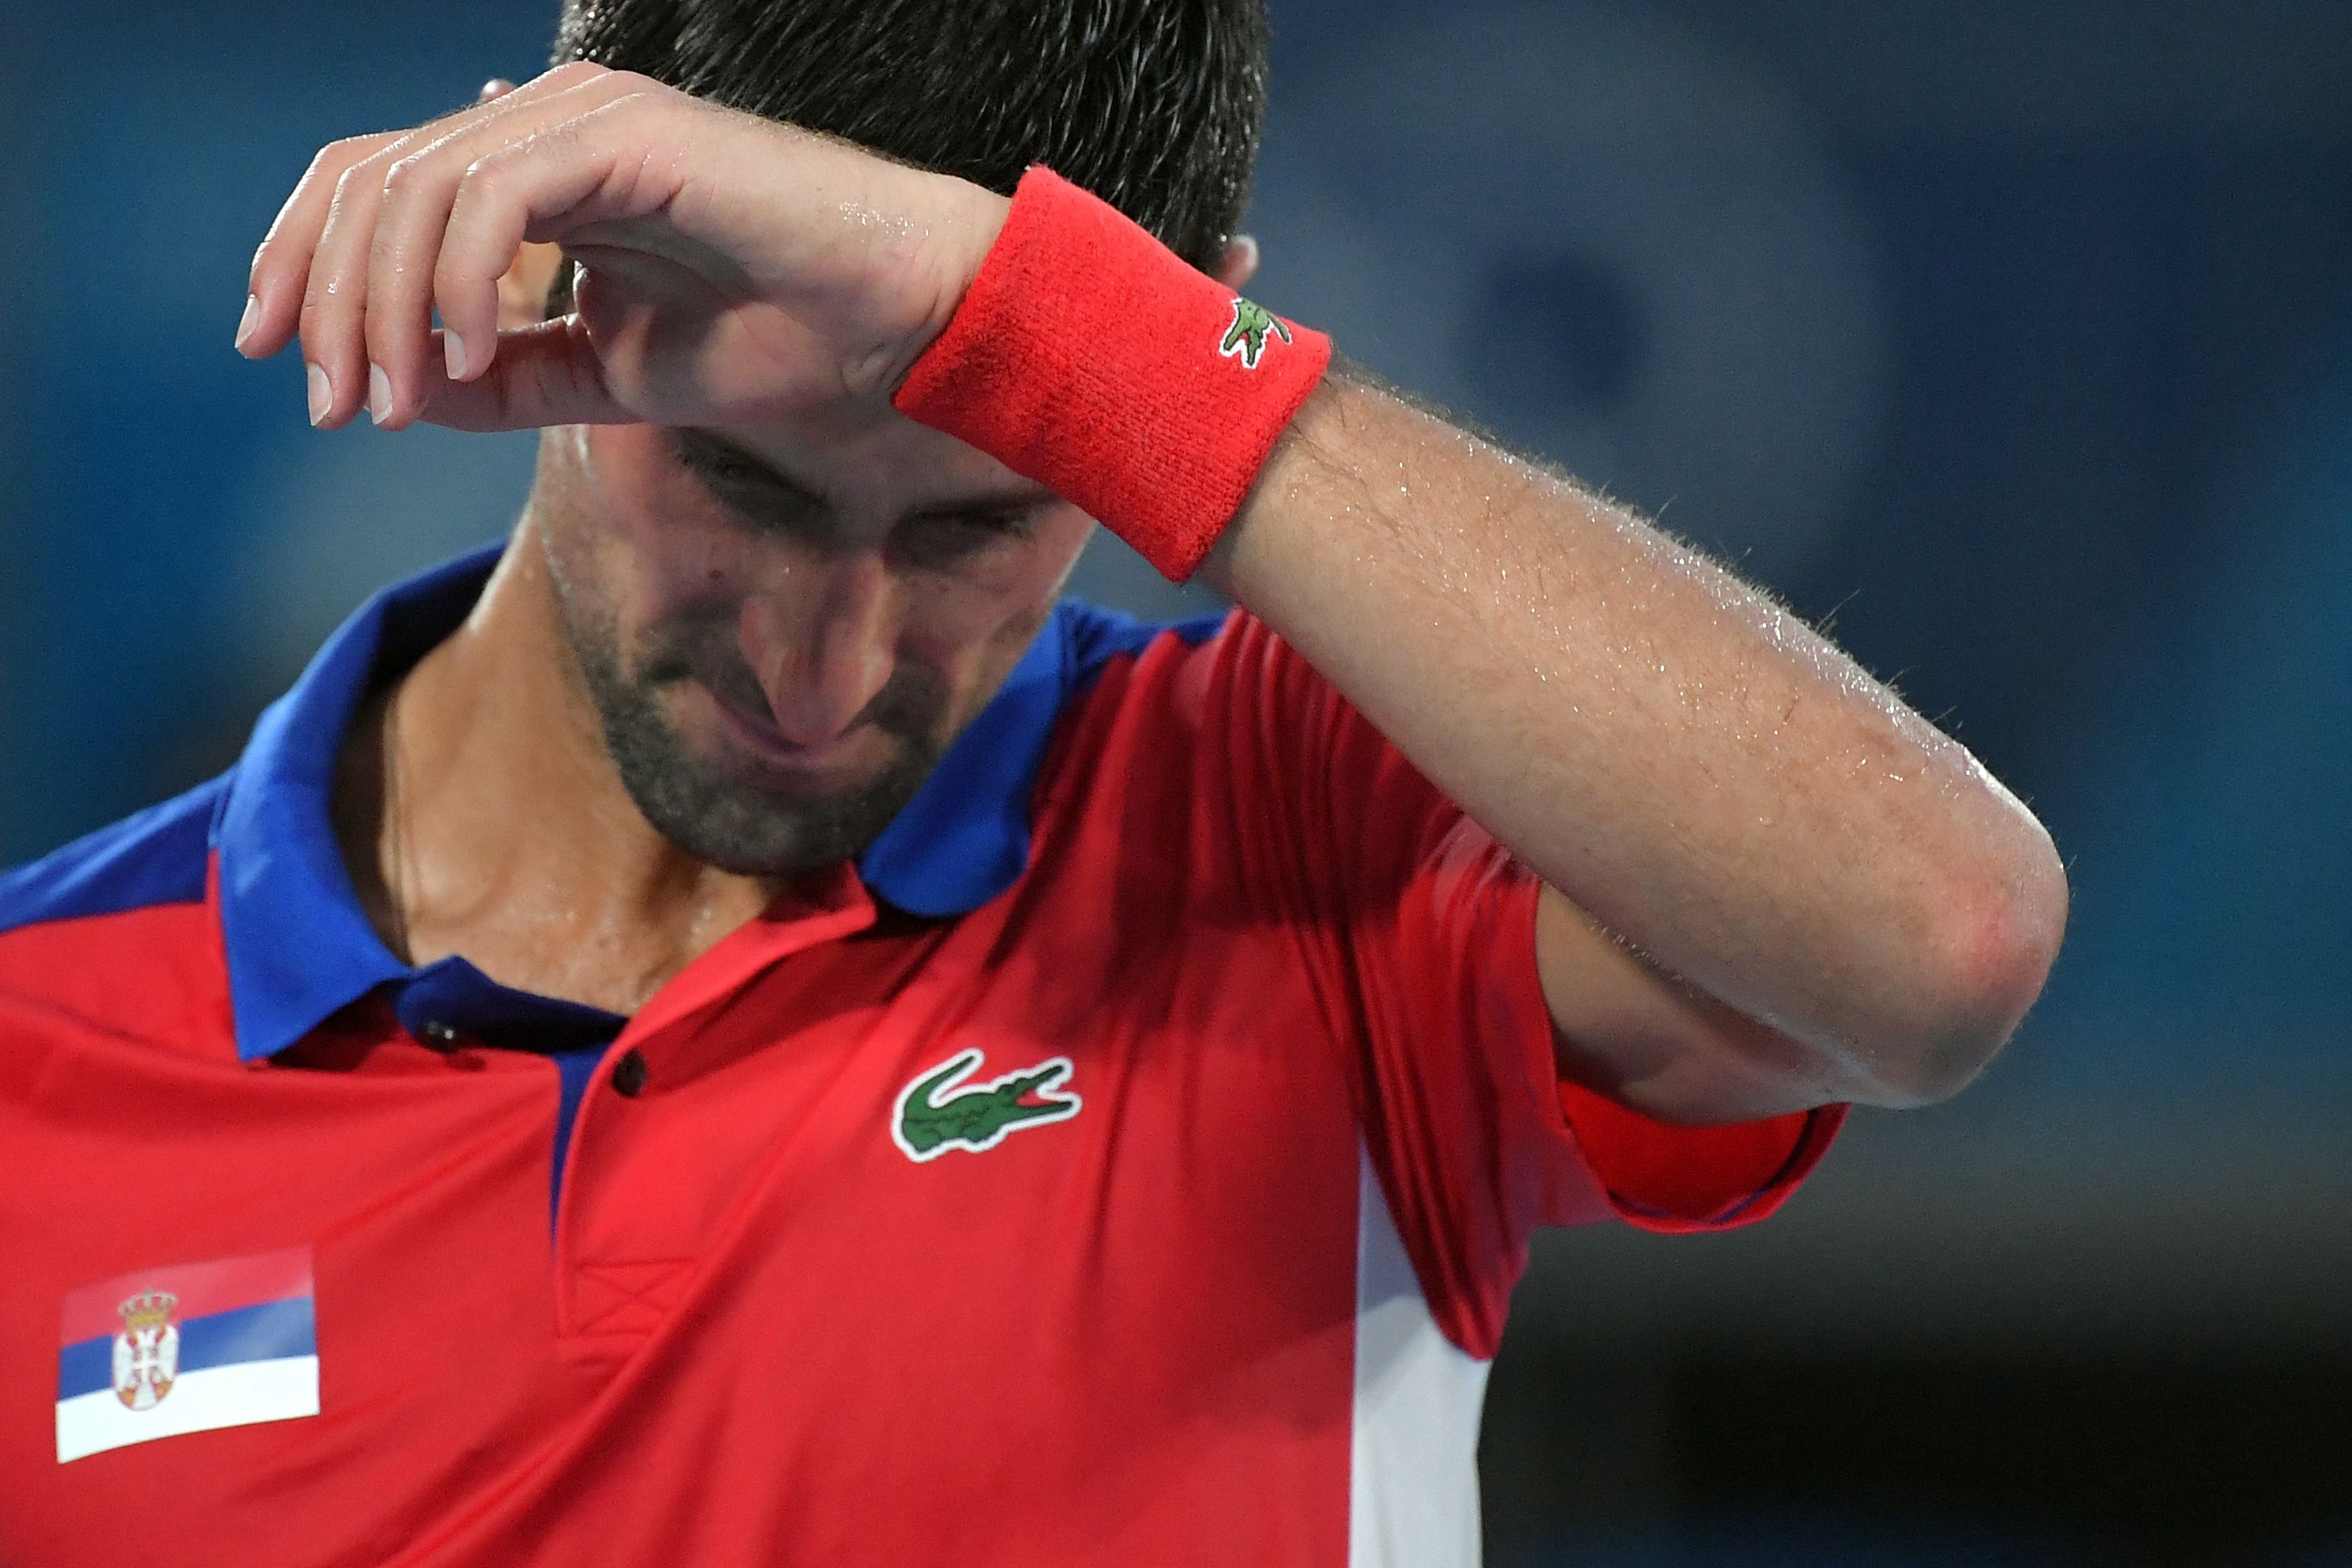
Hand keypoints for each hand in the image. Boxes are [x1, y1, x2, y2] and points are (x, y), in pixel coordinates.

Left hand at [236, 62, 1009, 431]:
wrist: (897, 322)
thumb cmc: (778, 339)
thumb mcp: (606, 376)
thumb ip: (503, 379)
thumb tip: (390, 394)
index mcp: (533, 165)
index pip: (372, 180)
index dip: (301, 260)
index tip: (278, 359)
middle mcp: (546, 120)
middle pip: (370, 180)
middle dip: (327, 301)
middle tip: (334, 406)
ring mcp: (585, 116)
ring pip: (416, 188)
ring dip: (383, 307)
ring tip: (397, 400)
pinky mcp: (628, 132)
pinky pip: (493, 196)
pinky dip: (457, 285)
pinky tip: (465, 360)